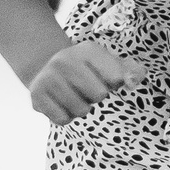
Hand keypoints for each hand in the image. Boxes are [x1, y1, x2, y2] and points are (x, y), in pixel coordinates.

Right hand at [26, 42, 146, 124]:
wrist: (45, 68)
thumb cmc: (88, 70)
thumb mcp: (110, 64)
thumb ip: (131, 71)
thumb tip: (133, 82)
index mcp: (88, 50)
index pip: (116, 77)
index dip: (113, 82)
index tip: (104, 76)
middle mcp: (65, 60)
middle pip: (99, 95)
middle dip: (97, 96)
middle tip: (86, 87)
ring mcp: (48, 77)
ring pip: (82, 110)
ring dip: (82, 107)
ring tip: (73, 94)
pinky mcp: (36, 96)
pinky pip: (63, 120)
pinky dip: (66, 116)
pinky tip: (61, 103)